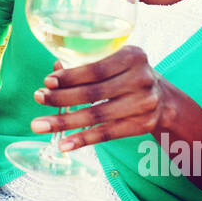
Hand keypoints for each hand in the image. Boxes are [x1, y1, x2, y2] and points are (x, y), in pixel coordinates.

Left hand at [29, 46, 183, 149]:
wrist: (164, 99)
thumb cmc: (128, 76)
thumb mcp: (115, 63)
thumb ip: (86, 66)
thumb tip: (54, 73)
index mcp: (132, 56)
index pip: (96, 69)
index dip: (70, 76)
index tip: (47, 81)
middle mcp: (141, 79)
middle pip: (94, 93)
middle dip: (61, 97)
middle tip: (37, 98)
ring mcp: (143, 104)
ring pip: (97, 115)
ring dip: (65, 121)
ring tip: (40, 124)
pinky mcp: (142, 125)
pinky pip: (107, 134)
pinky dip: (83, 139)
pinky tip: (64, 144)